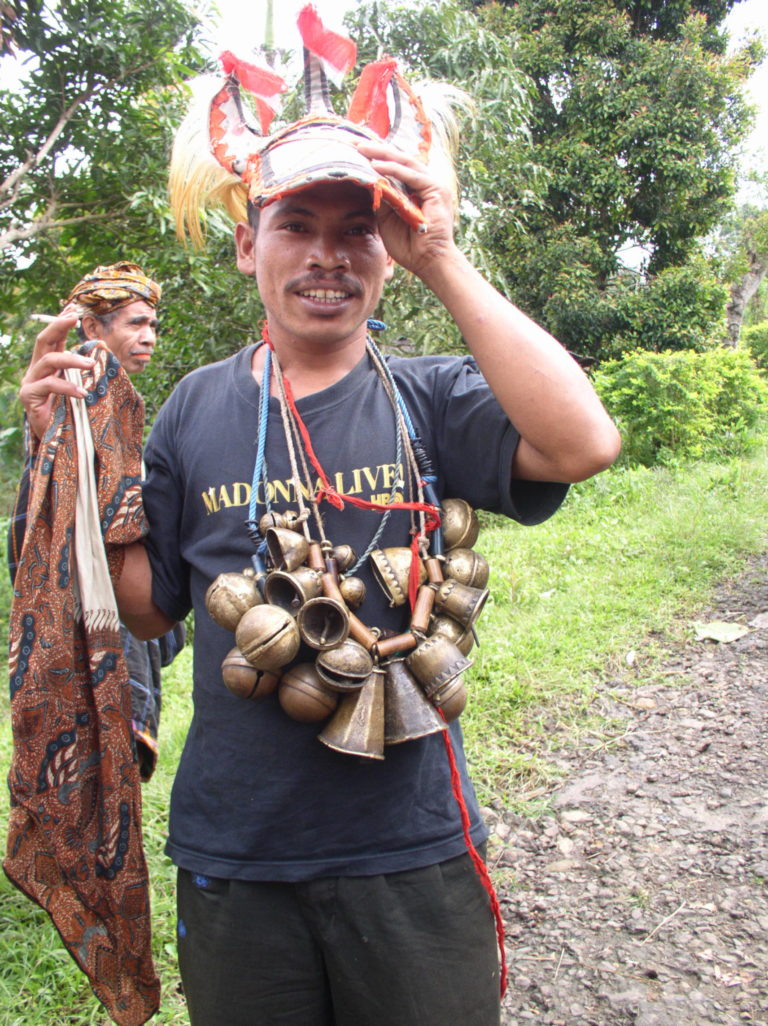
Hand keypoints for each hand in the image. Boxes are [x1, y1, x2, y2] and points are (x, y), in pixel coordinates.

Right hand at [19, 308, 94, 440]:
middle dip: (58, 326)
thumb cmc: (71, 413)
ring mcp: (31, 382)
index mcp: (49, 365)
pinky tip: (82, 394)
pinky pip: (48, 385)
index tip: (74, 308)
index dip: (62, 321)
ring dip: (71, 360)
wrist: (56, 441)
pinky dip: (67, 387)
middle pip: (44, 340)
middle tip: (75, 318)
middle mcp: (37, 369)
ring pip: (48, 360)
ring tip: (90, 366)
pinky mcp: (29, 396)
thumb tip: (103, 357)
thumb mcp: (81, 388)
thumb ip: (85, 374)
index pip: (54, 338)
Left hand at [356, 139, 459, 280]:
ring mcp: (433, 185)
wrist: (427, 262)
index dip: (375, 158)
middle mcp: (424, 183)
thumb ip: (381, 198)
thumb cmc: (409, 245)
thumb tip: (365, 180)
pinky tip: (376, 165)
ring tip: (362, 149)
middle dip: (376, 150)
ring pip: (405, 162)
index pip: (394, 166)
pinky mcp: (437, 190)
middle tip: (354, 143)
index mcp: (414, 189)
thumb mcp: (387, 217)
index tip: (354, 151)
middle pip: (399, 160)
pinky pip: (412, 175)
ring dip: (382, 154)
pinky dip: (394, 169)